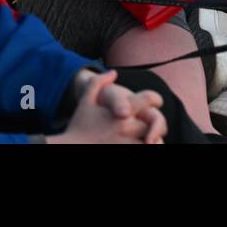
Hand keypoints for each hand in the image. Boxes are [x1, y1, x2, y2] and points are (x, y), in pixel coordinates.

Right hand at [50, 70, 166, 143]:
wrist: (69, 148)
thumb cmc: (78, 126)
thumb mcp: (85, 102)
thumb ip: (98, 83)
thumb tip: (113, 72)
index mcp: (122, 113)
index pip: (150, 99)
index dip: (156, 99)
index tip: (157, 102)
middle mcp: (127, 128)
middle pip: (155, 122)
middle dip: (156, 124)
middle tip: (154, 127)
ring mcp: (126, 144)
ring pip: (154, 142)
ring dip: (154, 140)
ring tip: (149, 140)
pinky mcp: (125, 154)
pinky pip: (144, 150)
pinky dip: (145, 147)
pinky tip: (141, 145)